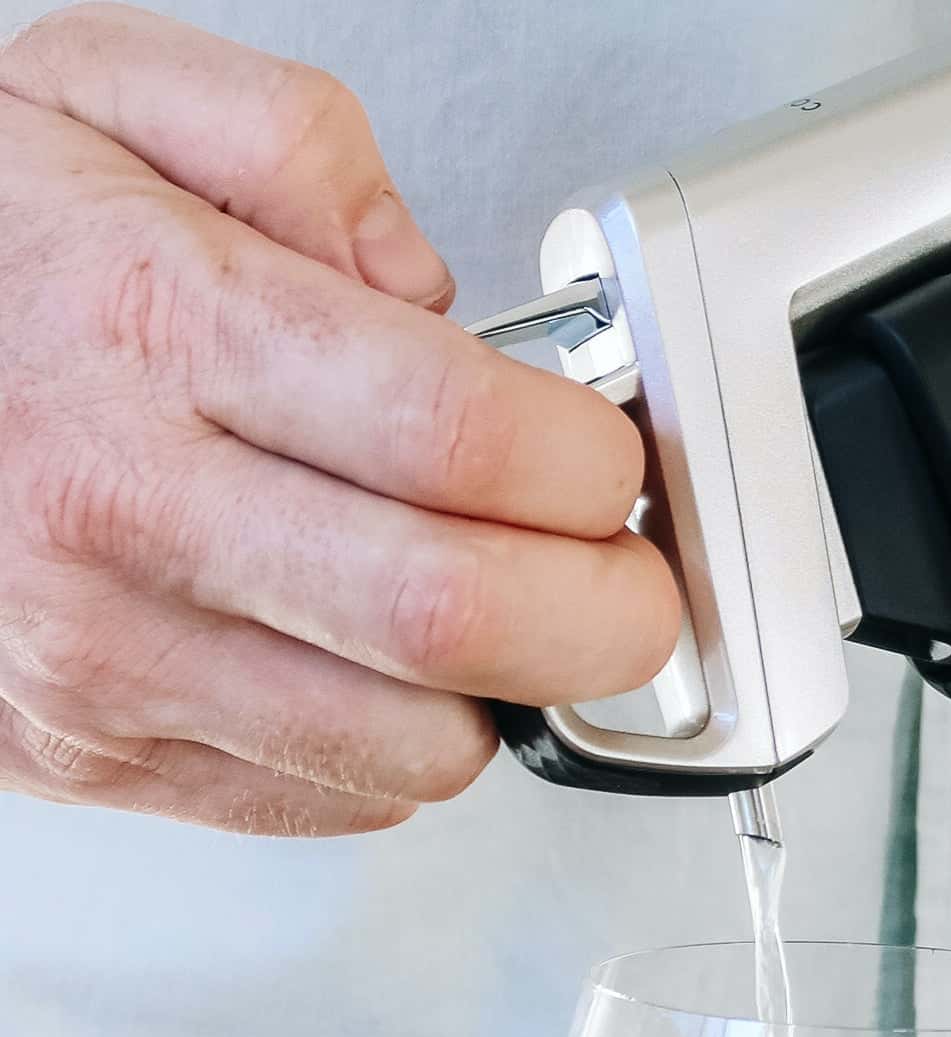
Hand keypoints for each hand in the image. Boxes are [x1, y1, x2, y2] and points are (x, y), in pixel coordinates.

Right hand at [0, 4, 679, 833]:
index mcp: (153, 327)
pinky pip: (334, 802)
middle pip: (453, 619)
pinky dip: (397, 747)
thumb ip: (295, 147)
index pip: (455, 437)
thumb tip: (432, 292)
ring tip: (480, 613)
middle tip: (629, 585)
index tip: (608, 466)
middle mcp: (123, 511)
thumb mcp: (101, 100)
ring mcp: (107, 659)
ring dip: (498, 693)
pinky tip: (364, 659)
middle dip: (605, 617)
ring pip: (411, 750)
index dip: (588, 469)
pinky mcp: (102, 756)